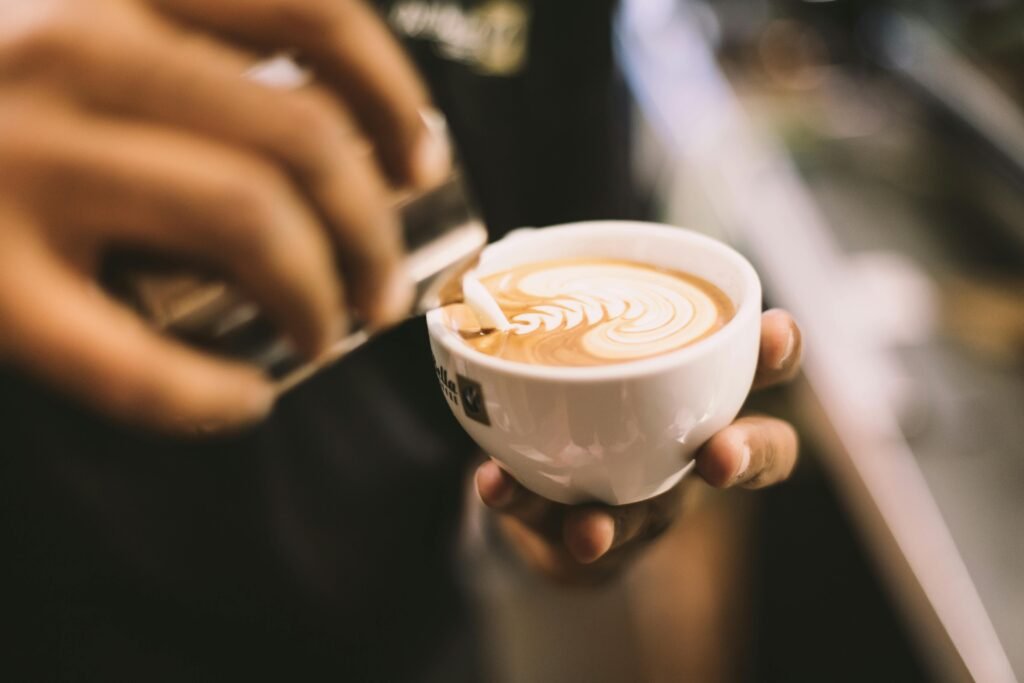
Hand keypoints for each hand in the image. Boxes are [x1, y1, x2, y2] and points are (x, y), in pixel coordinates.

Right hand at [0, 0, 448, 430]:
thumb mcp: (68, 16)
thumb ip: (170, 37)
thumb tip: (323, 119)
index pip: (311, 8)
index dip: (391, 93)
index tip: (419, 158)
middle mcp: (65, 44)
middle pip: (302, 138)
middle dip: (374, 227)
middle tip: (385, 282)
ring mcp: (13, 160)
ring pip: (248, 223)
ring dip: (322, 294)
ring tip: (331, 331)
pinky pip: (130, 361)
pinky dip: (209, 396)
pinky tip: (243, 404)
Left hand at [475, 309, 802, 583]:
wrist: (545, 494)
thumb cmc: (584, 399)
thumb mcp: (585, 344)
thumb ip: (563, 300)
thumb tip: (514, 241)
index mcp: (702, 393)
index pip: (760, 370)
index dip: (778, 352)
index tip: (774, 328)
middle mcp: (688, 452)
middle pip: (751, 457)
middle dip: (746, 454)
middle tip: (719, 455)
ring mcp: (643, 505)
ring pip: (647, 518)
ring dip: (616, 522)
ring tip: (589, 527)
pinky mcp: (585, 539)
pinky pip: (553, 527)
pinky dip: (521, 501)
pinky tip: (495, 484)